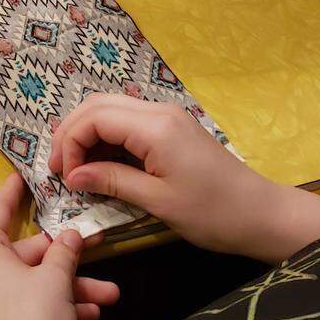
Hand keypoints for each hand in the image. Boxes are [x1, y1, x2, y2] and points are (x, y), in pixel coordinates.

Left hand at [0, 173, 118, 319]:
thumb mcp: (56, 282)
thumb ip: (64, 252)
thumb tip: (70, 236)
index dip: (14, 190)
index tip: (24, 172)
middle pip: (24, 253)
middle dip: (67, 258)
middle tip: (100, 248)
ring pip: (32, 285)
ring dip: (70, 288)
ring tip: (110, 295)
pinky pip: (26, 308)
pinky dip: (55, 309)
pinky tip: (91, 315)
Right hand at [49, 95, 277, 256]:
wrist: (260, 215)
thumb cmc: (213, 214)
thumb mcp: (158, 202)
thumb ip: (112, 181)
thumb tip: (73, 176)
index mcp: (155, 126)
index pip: (95, 117)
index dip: (70, 143)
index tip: (65, 178)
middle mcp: (158, 111)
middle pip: (98, 105)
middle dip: (72, 133)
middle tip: (59, 169)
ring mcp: (166, 117)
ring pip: (111, 109)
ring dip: (87, 133)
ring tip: (75, 168)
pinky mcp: (171, 128)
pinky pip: (128, 122)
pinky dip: (107, 138)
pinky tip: (100, 164)